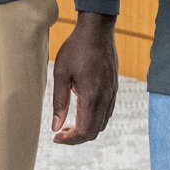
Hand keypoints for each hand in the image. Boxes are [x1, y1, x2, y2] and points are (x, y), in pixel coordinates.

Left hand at [51, 11, 118, 144]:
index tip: (55, 137)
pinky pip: (107, 112)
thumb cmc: (76, 48)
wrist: (97, 29)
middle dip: (77, 138)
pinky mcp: (114, 87)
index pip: (84, 131)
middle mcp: (105, 97)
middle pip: (95, 131)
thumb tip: (55, 126)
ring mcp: (112, 92)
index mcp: (91, 96)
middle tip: (60, 133)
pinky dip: (95, 119)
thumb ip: (59, 102)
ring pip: (103, 123)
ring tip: (68, 124)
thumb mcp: (61, 73)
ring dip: (86, 129)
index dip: (69, 140)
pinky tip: (82, 111)